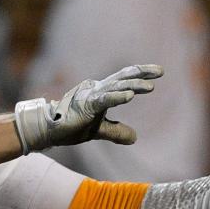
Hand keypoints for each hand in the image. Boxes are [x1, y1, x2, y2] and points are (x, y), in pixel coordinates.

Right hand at [12, 64, 162, 153]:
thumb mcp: (99, 130)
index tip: (157, 73)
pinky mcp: (85, 105)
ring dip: (133, 86)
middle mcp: (96, 89)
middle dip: (141, 74)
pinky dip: (117, 97)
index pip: (123, 80)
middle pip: (122, 77)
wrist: (49, 131)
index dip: (140, 76)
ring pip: (116, 87)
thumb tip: (135, 137)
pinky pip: (104, 99)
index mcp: (100, 92)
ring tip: (150, 87)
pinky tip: (130, 95)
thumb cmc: (71, 126)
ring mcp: (90, 96)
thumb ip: (116, 131)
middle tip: (160, 71)